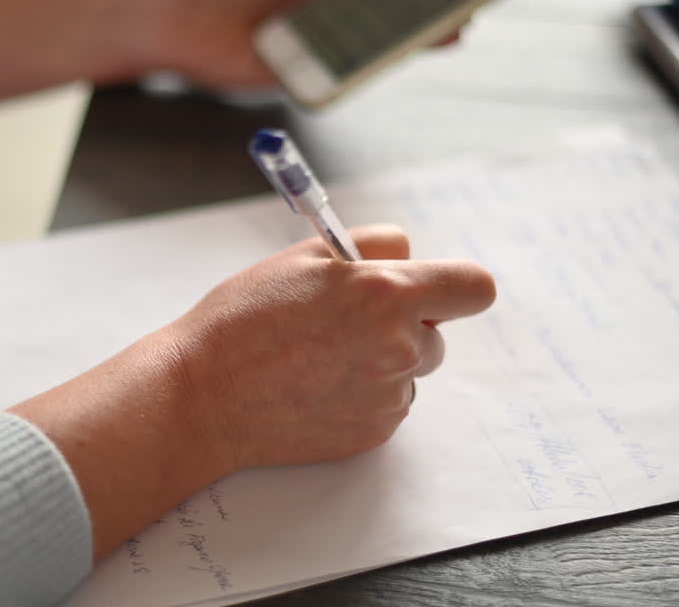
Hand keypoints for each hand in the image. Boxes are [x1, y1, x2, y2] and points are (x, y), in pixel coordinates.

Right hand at [12, 224, 493, 559]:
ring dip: (382, 360)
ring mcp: (389, 394)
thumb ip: (371, 247)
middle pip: (437, 332)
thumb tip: (411, 254)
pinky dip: (362, 394)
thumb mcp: (305, 256)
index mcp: (387, 293)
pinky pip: (388, 403)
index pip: (474, 287)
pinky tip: (313, 386)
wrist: (204, 396)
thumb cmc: (245, 318)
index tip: (436, 290)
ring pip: (410, 368)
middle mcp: (399, 346)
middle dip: (404, 324)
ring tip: (319, 356)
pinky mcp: (375, 432)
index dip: (457, 286)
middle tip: (342, 323)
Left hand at [132, 0, 456, 88]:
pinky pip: (336, 75)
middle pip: (388, 15)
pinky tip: (391, 52)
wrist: (153, 10)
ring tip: (446, 25)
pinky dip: (363, 67)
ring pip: (368, 48)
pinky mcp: (293, 78)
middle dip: (430, 9)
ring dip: (406, 40)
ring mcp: (310, 47)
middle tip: (470, 1)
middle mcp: (322, 12)